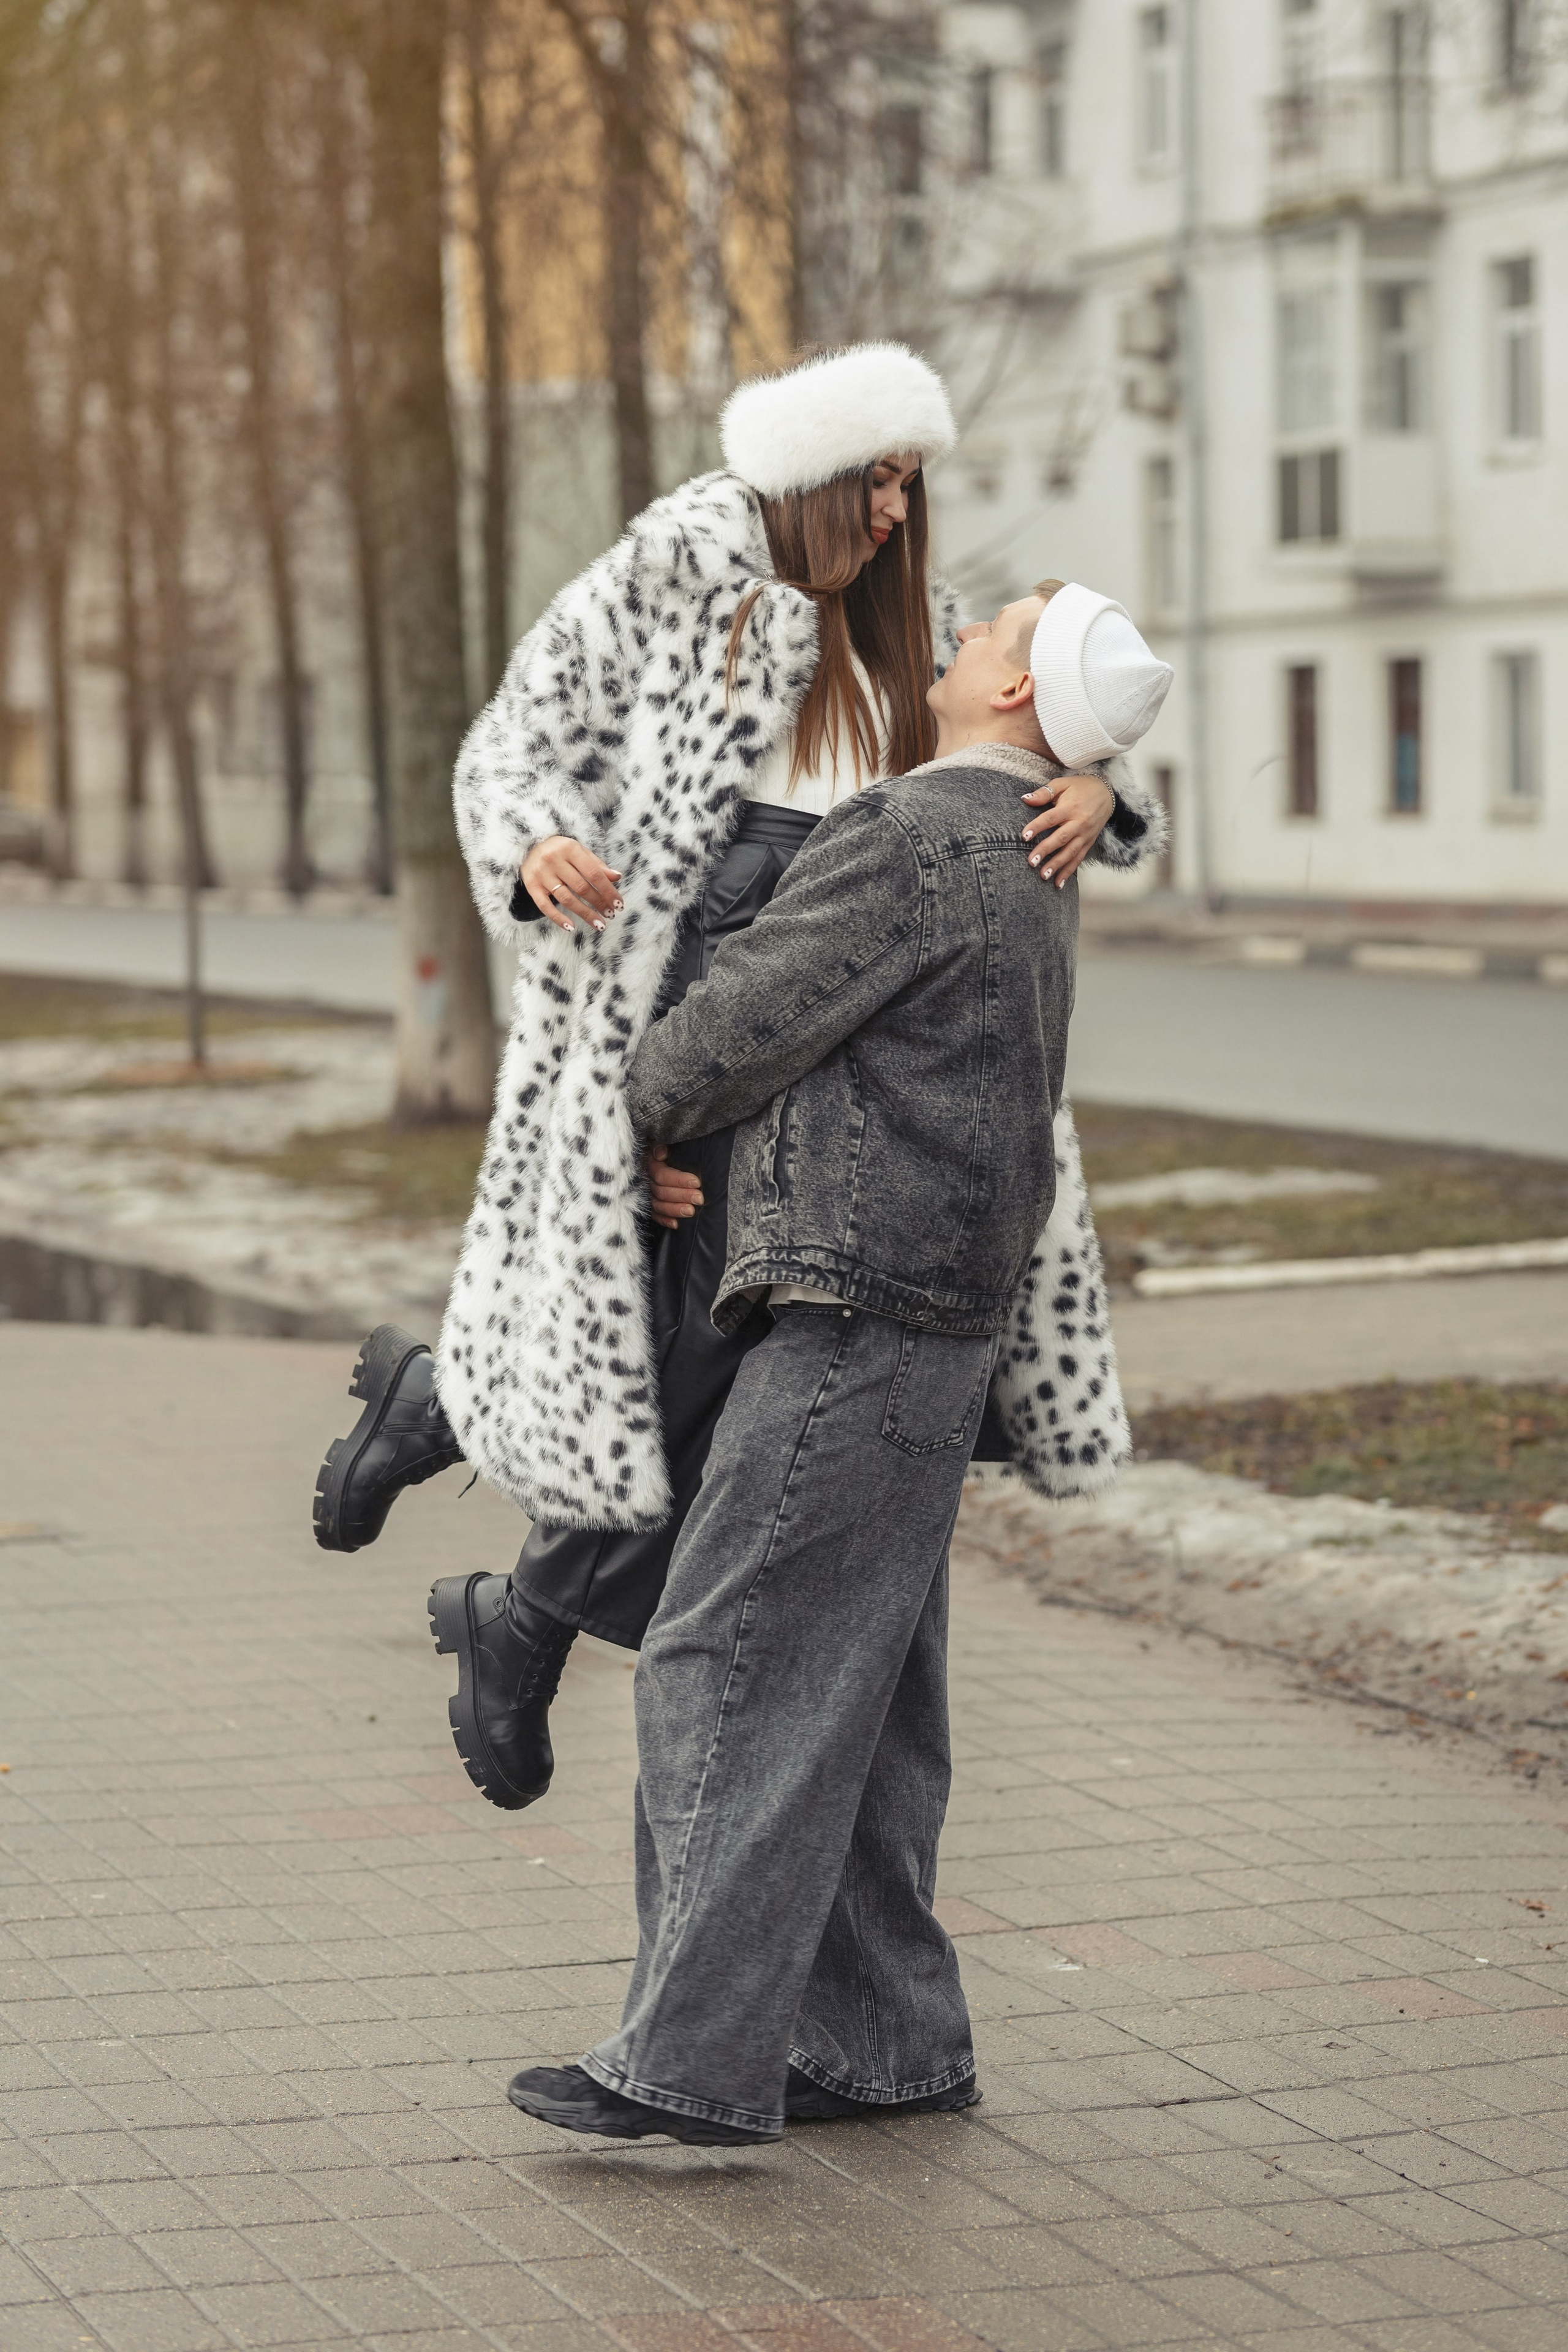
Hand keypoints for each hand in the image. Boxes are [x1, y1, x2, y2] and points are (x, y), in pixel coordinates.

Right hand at [521, 834, 623, 932]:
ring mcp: (541, 874)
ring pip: (566, 899)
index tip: (618, 904)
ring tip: (599, 924)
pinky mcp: (531, 886)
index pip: (593, 873)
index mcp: (569, 848)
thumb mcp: (578, 851)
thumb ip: (596, 864)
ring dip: (585, 914)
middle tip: (611, 915)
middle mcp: (554, 860)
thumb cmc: (559, 850)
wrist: (528, 846)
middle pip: (581, 887)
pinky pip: (545, 906)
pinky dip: (558, 918)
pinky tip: (571, 927)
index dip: (608, 890)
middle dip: (599, 903)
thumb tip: (617, 877)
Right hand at [645, 1140, 702, 1229]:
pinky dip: (664, 1220)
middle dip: (682, 1196)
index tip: (697, 1182)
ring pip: (658, 1205)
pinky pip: (654, 1215)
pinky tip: (676, 1224)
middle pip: (662, 1191)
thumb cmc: (661, 1148)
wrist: (653, 1156)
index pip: (662, 1175)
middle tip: (699, 1199)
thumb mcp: (658, 1141)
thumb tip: (661, 1154)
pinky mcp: (648, 1205)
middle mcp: (646, 1181)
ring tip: (691, 1212)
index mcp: (649, 1164)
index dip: (679, 1179)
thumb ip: (659, 1145)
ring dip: (675, 1209)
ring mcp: (645, 1194)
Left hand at [1020, 774, 1116, 888]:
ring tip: (1043, 876)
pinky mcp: (1089, 843)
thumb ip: (1045, 792)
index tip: (1024, 836)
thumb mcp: (1063, 784)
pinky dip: (1069, 872)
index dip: (1037, 826)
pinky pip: (1078, 859)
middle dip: (1046, 851)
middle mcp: (1079, 823)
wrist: (1108, 793)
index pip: (1051, 818)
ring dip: (1057, 866)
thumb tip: (1025, 799)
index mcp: (1070, 807)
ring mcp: (1085, 835)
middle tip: (1031, 862)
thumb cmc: (1081, 787)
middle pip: (1061, 838)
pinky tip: (1058, 883)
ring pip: (1070, 852)